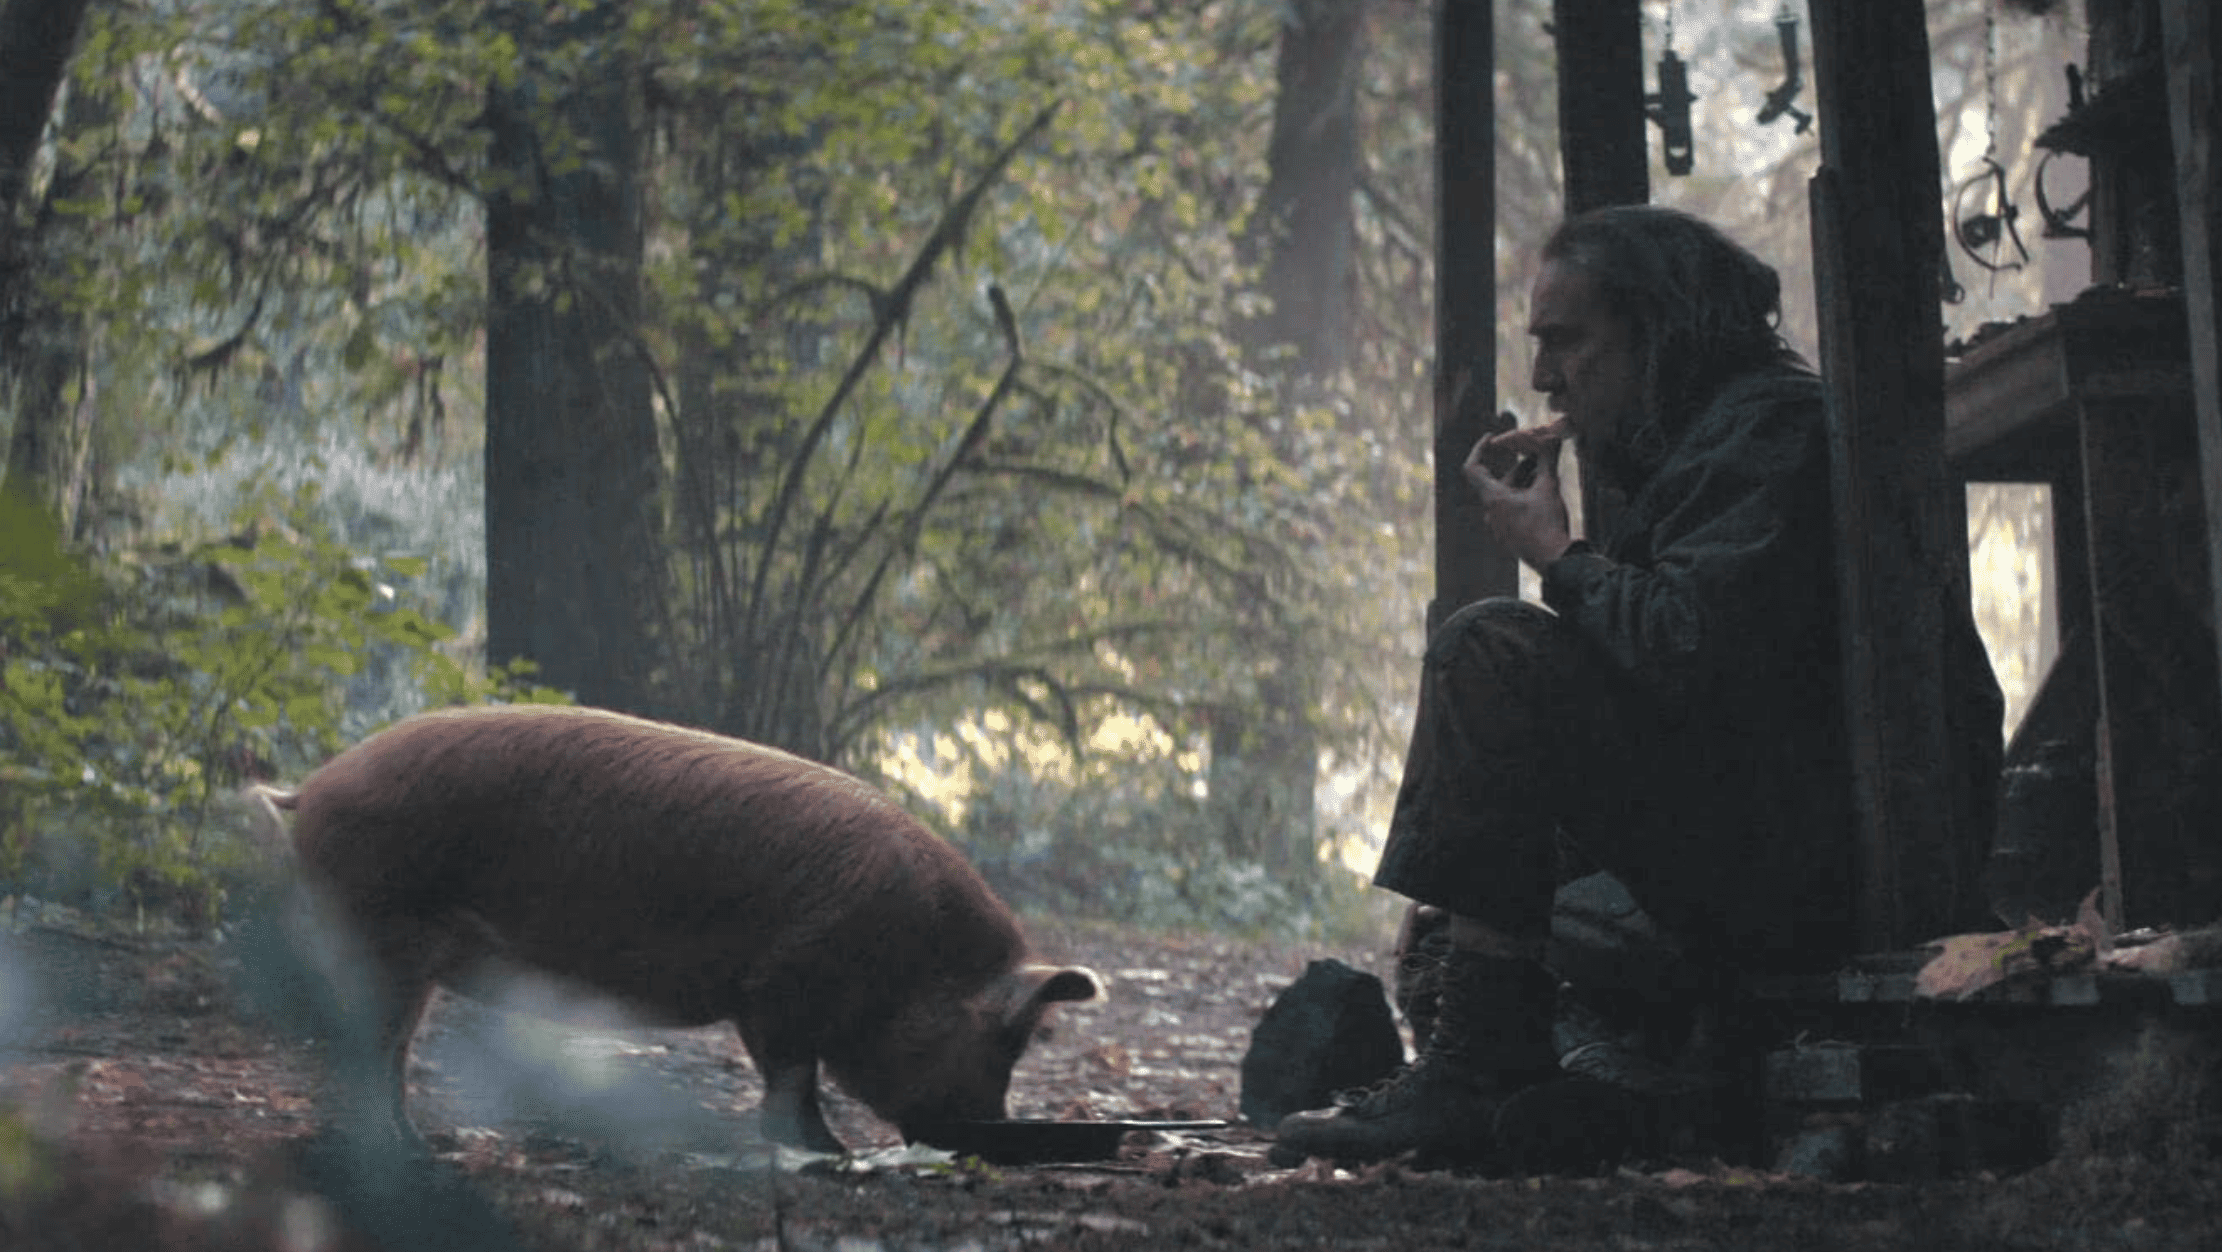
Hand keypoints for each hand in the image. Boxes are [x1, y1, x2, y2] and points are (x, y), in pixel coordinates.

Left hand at [1462, 421, 1574, 569]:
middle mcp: (1490, 513)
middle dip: (1519, 466)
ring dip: (1524, 482)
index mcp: (1493, 499)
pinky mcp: (1509, 536)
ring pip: (1507, 496)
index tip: (1493, 437)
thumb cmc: (1548, 524)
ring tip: (1545, 473)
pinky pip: (1511, 511)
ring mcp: (1499, 527)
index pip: (1473, 468)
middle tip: (1538, 454)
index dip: (1479, 449)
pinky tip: (1543, 494)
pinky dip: (1523, 497)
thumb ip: (1548, 460)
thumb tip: (1554, 436)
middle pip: (1498, 481)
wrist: (1555, 561)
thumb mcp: (1549, 487)